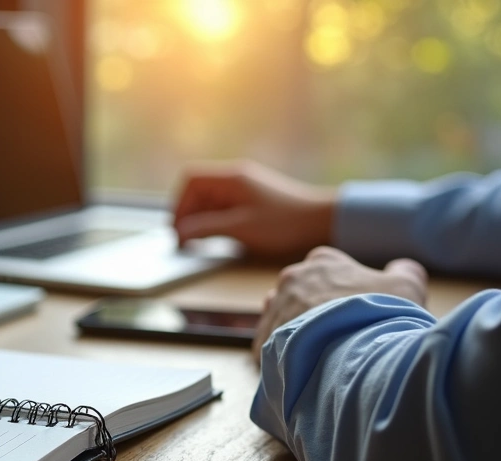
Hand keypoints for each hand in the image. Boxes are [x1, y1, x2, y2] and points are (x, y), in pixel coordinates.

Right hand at [174, 160, 337, 259]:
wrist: (322, 221)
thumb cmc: (284, 223)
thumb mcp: (240, 228)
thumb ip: (206, 228)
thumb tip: (180, 232)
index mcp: (231, 178)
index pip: (191, 180)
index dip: (180, 204)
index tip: (178, 228)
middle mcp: (236, 178)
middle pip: (198, 191)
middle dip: (188, 215)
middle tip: (186, 241)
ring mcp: (244, 188)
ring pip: (210, 200)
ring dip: (201, 220)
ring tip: (199, 242)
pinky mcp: (252, 200)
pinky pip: (223, 207)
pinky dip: (215, 221)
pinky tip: (218, 237)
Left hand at [253, 247, 427, 361]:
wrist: (354, 348)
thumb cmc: (382, 313)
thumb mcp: (407, 285)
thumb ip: (404, 272)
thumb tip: (400, 269)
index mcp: (323, 261)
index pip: (328, 271)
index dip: (342, 293)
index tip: (352, 311)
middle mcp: (292, 279)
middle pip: (302, 295)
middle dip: (315, 313)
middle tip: (336, 336)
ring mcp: (275, 307)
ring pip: (283, 319)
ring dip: (297, 334)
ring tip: (319, 355)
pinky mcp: (265, 337)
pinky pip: (271, 346)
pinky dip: (284, 357)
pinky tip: (303, 369)